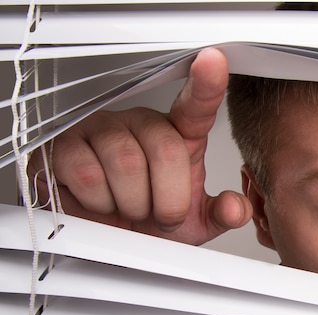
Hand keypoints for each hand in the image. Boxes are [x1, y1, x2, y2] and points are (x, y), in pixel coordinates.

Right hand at [29, 48, 251, 244]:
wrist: (105, 237)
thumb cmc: (150, 220)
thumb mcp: (193, 223)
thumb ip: (220, 214)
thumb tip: (236, 208)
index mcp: (178, 136)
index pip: (195, 106)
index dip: (205, 85)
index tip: (214, 61)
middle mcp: (143, 124)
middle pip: (166, 150)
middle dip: (168, 201)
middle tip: (160, 215)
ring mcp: (104, 130)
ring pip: (126, 164)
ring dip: (132, 204)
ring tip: (129, 208)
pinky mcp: (67, 145)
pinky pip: (88, 175)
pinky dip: (99, 203)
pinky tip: (101, 202)